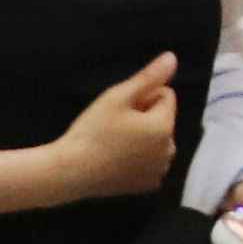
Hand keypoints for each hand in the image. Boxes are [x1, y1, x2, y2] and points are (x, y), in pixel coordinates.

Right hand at [42, 53, 182, 201]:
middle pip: (162, 119)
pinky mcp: (147, 185)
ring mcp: (159, 171)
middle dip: (144, 117)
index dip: (143, 96)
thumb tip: (172, 58)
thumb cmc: (93, 131)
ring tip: (114, 142)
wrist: (70, 173)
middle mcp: (169, 150)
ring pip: (156, 140)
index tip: (121, 108)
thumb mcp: (117, 97)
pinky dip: (138, 158)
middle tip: (114, 125)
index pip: (166, 95)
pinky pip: (150, 161)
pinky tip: (116, 159)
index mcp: (165, 127)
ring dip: (142, 137)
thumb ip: (149, 77)